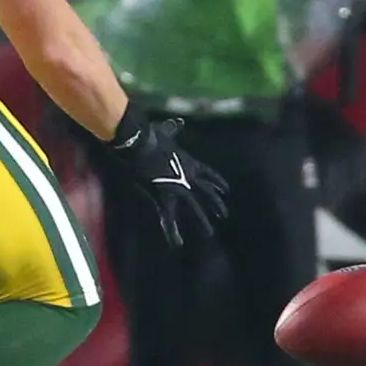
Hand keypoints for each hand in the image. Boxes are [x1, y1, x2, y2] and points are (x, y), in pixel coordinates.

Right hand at [107, 113, 228, 247]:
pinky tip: (177, 243)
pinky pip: (169, 216)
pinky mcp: (165, 195)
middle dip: (216, 203)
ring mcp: (179, 186)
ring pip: (195, 207)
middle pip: (207, 192)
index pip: (208, 174)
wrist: (139, 143)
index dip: (217, 182)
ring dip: (202, 220)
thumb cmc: (150, 136)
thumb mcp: (165, 132)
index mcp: (189, 162)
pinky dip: (172, 230)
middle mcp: (188, 176)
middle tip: (224, 214)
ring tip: (210, 232)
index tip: (226, 190)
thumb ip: (173, 129)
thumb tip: (178, 123)